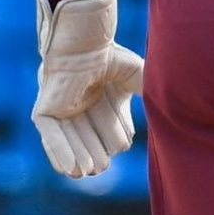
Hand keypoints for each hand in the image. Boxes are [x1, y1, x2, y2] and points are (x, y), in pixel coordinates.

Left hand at [33, 0, 143, 177]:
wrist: (86, 41)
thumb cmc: (111, 56)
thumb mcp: (137, 78)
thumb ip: (148, 94)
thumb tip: (169, 112)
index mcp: (103, 99)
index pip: (111, 127)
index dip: (118, 134)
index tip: (124, 139)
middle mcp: (82, 106)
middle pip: (91, 139)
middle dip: (96, 154)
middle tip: (101, 169)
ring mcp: (61, 109)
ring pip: (70, 141)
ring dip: (79, 158)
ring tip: (89, 173)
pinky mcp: (44, 110)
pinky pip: (50, 136)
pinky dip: (60, 152)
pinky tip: (71, 169)